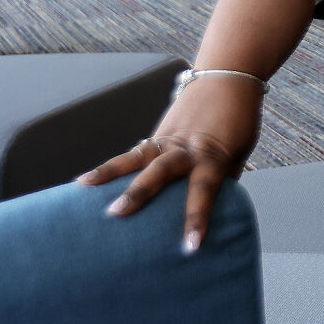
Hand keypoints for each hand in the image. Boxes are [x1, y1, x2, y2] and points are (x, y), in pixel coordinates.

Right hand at [77, 74, 264, 252]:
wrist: (230, 77)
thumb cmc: (240, 120)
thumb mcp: (239, 154)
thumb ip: (223, 180)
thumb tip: (210, 211)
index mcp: (212, 156)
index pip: (204, 190)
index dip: (196, 218)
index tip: (189, 246)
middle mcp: (186, 147)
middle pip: (161, 170)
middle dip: (139, 193)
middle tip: (116, 213)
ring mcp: (169, 139)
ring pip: (138, 156)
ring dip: (110, 173)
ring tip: (83, 188)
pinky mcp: (158, 134)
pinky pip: (134, 152)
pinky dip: (111, 167)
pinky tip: (87, 181)